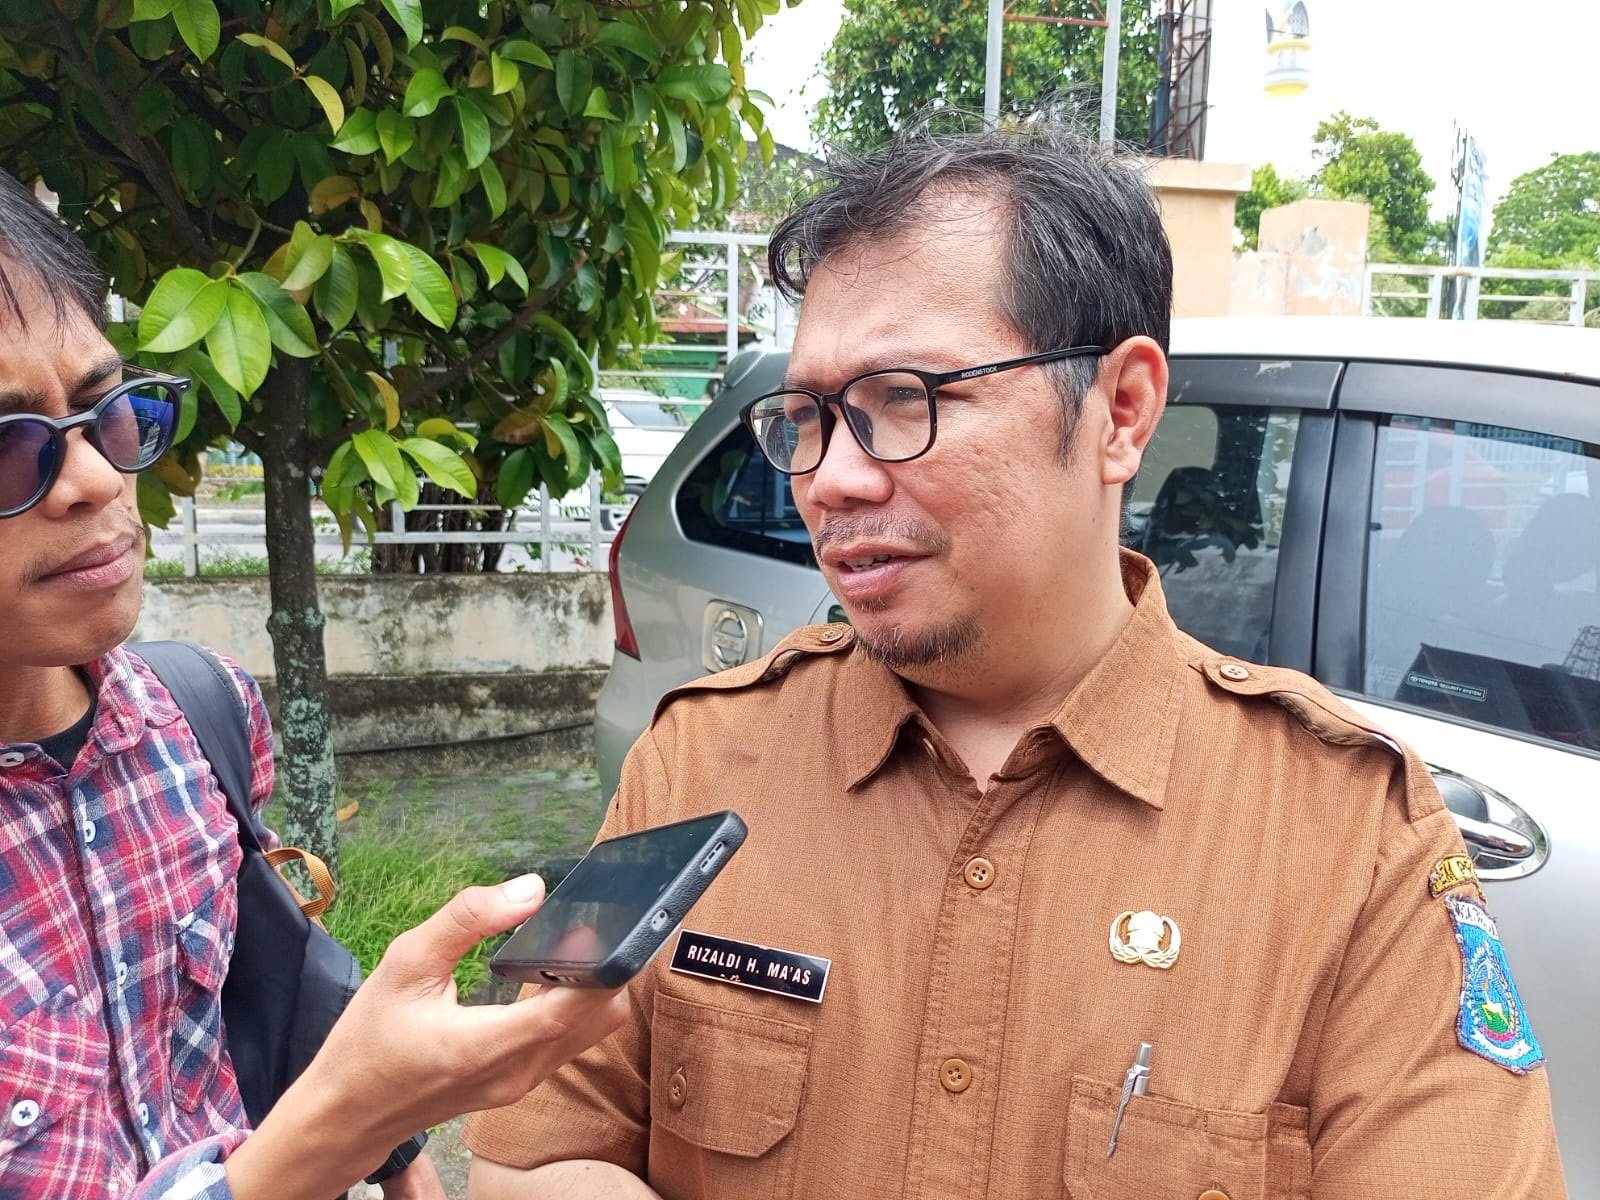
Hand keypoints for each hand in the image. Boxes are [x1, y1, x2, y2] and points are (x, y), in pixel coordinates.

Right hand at [225, 875, 628, 1199]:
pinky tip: (553, 973)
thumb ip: (467, 920)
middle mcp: (515, 1072)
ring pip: (592, 1030)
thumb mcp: (404, 964)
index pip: (570, 1007)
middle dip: (605, 966)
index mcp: (484, 1047)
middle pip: (597, 1016)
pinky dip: (575, 1004)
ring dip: (594, 986)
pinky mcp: (520, 1083)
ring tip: (572, 942)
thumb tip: (531, 888)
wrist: (345, 1113)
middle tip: (590, 921)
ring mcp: (521, 1083)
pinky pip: (570, 1040)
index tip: (610, 923)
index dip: (601, 964)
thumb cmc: (367, 1040)